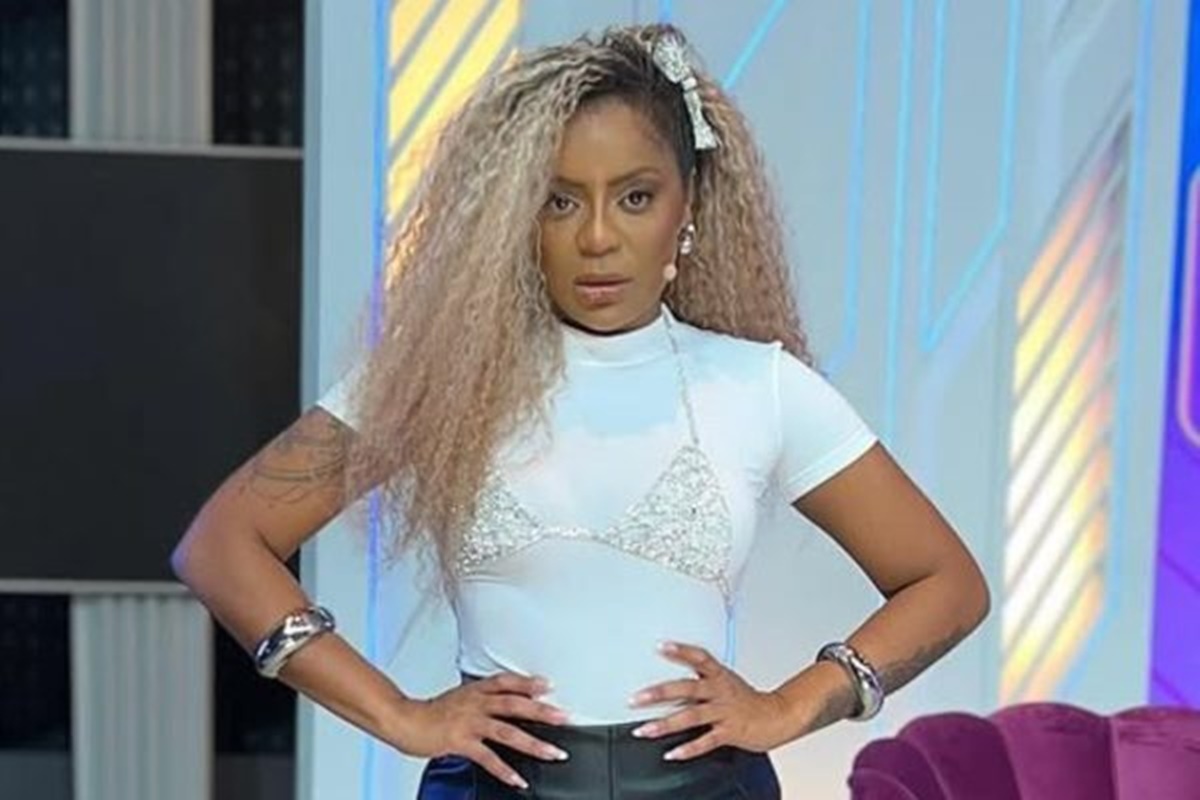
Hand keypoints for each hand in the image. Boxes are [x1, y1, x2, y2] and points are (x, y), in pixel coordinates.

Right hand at [389, 673, 570, 789]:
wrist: (405, 721)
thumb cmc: (432, 711)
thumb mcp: (460, 697)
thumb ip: (483, 699)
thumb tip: (505, 704)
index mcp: (476, 690)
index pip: (506, 681)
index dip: (528, 682)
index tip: (549, 686)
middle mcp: (475, 703)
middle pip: (514, 704)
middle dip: (542, 711)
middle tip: (564, 717)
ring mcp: (469, 723)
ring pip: (507, 731)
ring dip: (533, 743)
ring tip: (552, 752)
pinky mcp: (460, 742)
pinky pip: (487, 757)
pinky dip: (504, 770)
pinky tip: (518, 779)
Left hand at [628, 642, 799, 760]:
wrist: (777, 716)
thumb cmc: (746, 699)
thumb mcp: (725, 680)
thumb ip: (701, 678)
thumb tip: (673, 679)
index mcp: (719, 675)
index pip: (700, 657)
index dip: (681, 651)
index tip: (661, 646)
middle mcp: (720, 691)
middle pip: (687, 688)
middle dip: (659, 693)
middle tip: (636, 698)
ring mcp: (724, 712)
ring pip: (691, 716)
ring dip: (665, 724)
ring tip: (644, 730)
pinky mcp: (729, 732)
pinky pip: (706, 741)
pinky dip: (688, 748)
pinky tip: (672, 753)